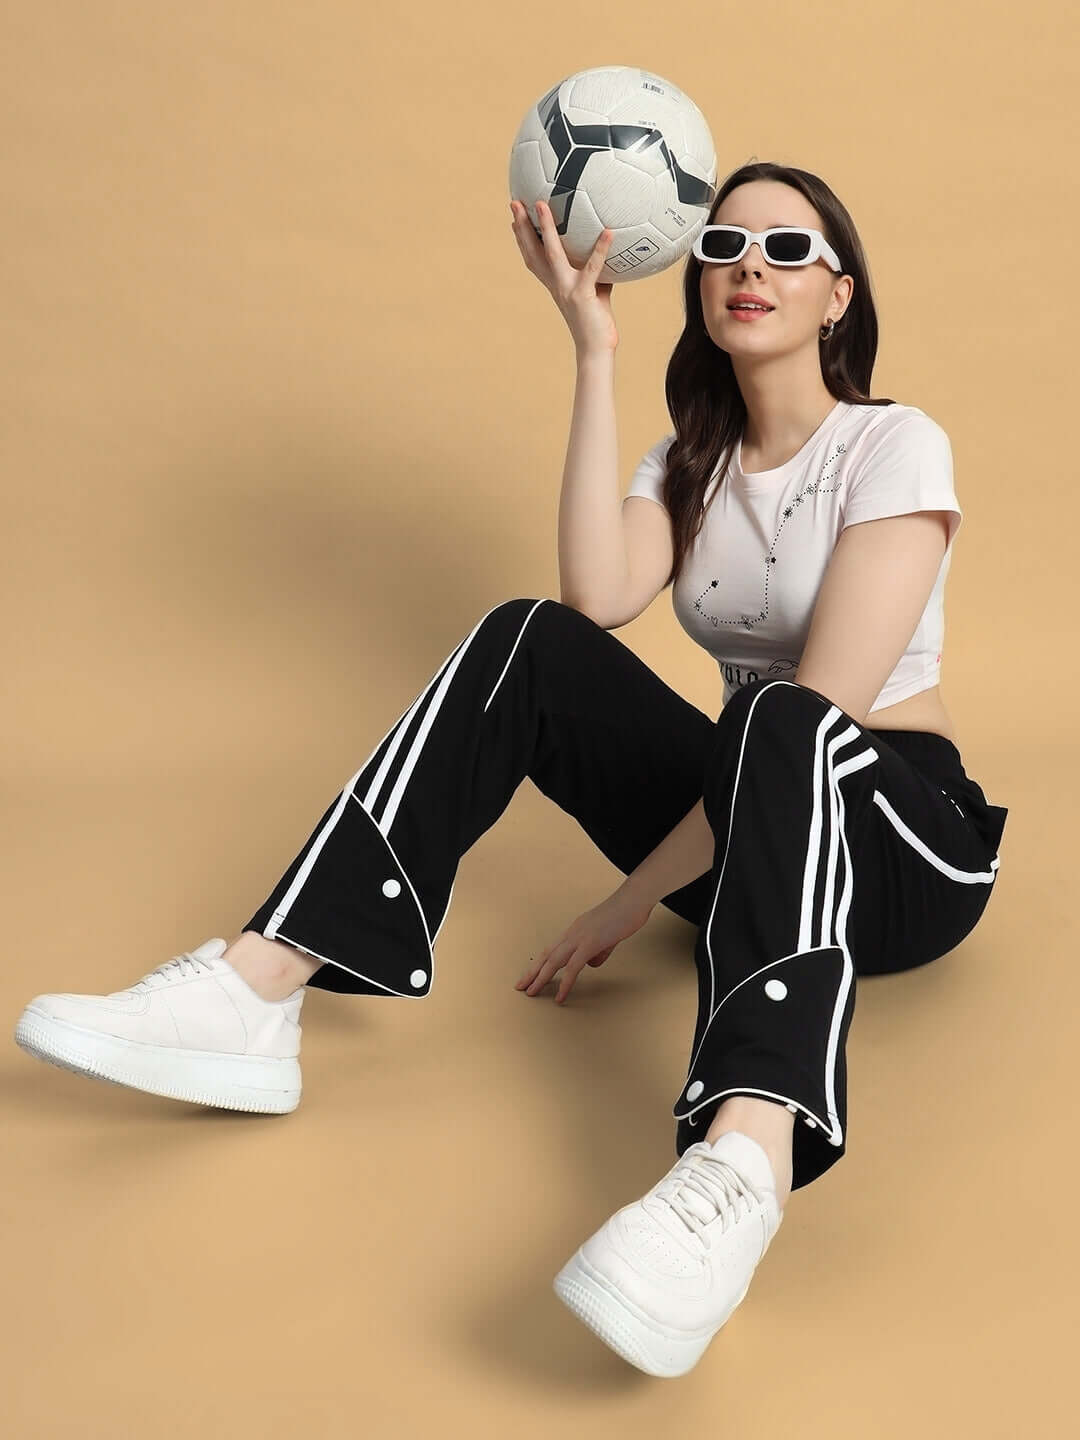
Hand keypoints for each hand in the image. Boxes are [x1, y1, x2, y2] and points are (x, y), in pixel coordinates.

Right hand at [509, 197, 618, 354]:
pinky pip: (592, 268)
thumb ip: (597, 268)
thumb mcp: (596, 289)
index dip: (522, 238)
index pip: (532, 257)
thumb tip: (609, 244)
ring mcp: (567, 289)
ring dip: (546, 229)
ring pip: (552, 254)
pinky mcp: (583, 295)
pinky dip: (600, 249)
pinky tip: (608, 232)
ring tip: (542, 205)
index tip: (515, 217)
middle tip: (515, 203)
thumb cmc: (596, 320)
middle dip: (522, 226)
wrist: (595, 349)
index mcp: (554, 284)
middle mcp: (555, 284)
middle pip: (533, 251)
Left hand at [515, 883, 654, 1003]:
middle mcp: (573, 933)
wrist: (634, 900)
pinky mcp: (590, 943)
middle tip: (520, 986)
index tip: (531, 975)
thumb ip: (599, 950)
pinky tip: (560, 996)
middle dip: (532, 972)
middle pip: (546, 955)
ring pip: (554, 961)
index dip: (540, 963)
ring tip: (531, 993)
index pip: (552, 949)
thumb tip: (591, 964)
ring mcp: (580, 937)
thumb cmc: (625, 915)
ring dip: (540, 978)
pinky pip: (573, 967)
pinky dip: (565, 983)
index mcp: (575, 930)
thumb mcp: (609, 936)